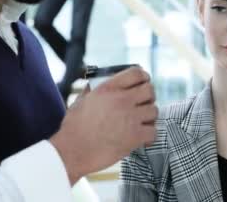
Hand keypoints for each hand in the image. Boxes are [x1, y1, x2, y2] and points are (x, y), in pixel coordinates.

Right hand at [50, 67, 156, 184]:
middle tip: (143, 105)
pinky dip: (149, 135)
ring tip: (140, 123)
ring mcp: (130, 117)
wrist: (72, 152)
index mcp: (108, 88)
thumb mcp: (80, 101)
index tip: (144, 83)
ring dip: (149, 117)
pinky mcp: (135, 136)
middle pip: (150, 90)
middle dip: (148, 97)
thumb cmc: (73, 128)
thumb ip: (90, 91)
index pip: (137, 73)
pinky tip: (141, 138)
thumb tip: (92, 86)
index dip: (144, 77)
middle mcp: (122, 99)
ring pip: (154, 111)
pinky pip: (153, 131)